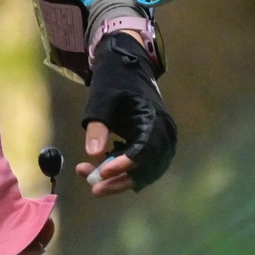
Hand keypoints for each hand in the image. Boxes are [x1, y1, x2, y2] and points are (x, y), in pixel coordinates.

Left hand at [78, 32, 175, 195]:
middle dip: (120, 180)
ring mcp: (160, 141)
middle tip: (94, 189)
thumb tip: (93, 154)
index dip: (124, 165)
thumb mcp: (102, 99)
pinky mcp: (152, 144)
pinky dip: (122, 170)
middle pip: (147, 168)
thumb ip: (98, 126)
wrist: (128, 66)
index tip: (102, 173)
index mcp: (155, 119)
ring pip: (145, 171)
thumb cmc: (115, 79)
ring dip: (119, 179)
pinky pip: (141, 165)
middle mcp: (164, 134)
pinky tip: (100, 167)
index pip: (144, 150)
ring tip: (90, 180)